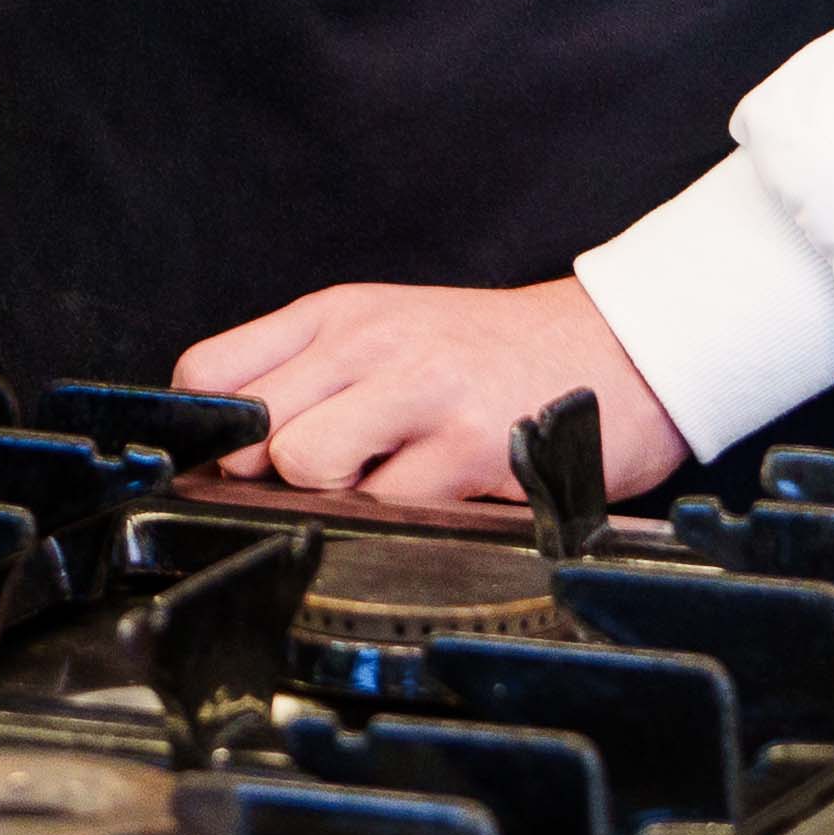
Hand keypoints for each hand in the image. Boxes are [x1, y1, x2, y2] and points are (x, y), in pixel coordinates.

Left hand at [180, 278, 692, 517]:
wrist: (623, 347)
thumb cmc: (495, 354)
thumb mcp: (391, 333)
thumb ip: (308, 377)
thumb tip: (229, 456)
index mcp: (340, 314)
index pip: (211, 371)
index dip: (210, 433)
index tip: (238, 462)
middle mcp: (371, 341)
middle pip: (251, 429)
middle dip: (275, 475)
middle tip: (338, 477)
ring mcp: (420, 391)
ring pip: (307, 465)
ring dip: (342, 498)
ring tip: (396, 483)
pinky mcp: (468, 445)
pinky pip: (389, 507)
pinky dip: (407, 521)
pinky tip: (446, 493)